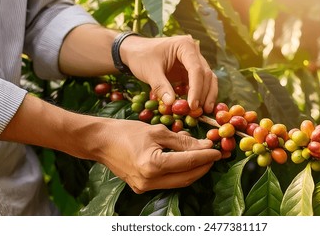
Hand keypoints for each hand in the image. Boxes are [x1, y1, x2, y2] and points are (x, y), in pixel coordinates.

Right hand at [96, 119, 221, 193]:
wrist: (100, 141)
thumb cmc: (126, 131)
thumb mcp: (157, 131)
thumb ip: (182, 140)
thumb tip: (204, 145)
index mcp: (153, 165)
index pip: (188, 162)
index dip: (206, 156)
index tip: (219, 150)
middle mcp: (149, 181)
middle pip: (186, 177)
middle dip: (203, 167)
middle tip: (215, 155)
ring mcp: (145, 187)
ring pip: (179, 182)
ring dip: (193, 171)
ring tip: (204, 158)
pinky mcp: (142, 188)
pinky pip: (168, 182)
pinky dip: (179, 173)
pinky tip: (185, 161)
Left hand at [120, 35, 217, 113]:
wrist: (135, 51)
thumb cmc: (141, 56)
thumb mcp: (149, 71)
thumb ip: (160, 87)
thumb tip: (171, 104)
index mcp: (185, 46)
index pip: (196, 69)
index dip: (196, 89)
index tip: (192, 105)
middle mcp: (193, 51)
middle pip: (206, 74)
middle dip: (204, 94)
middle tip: (198, 111)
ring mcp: (193, 60)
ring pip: (208, 78)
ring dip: (207, 95)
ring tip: (203, 111)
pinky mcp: (190, 70)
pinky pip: (200, 82)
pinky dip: (200, 94)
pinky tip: (197, 106)